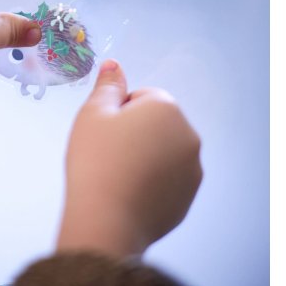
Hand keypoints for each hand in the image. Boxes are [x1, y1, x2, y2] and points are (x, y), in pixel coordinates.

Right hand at [56, 60, 202, 258]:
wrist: (107, 221)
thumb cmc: (96, 161)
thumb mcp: (93, 114)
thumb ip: (108, 86)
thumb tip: (114, 64)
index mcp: (167, 109)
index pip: (142, 97)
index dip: (118, 112)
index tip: (104, 134)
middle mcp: (188, 136)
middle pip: (156, 125)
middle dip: (135, 134)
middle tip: (108, 154)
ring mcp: (192, 170)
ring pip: (164, 153)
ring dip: (146, 157)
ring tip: (118, 176)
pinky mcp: (188, 198)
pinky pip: (168, 180)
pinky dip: (152, 183)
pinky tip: (129, 194)